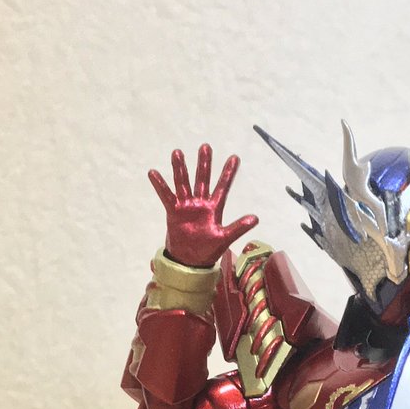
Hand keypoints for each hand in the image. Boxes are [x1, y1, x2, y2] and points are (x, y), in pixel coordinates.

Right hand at [148, 144, 257, 267]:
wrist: (190, 261)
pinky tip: (153, 172)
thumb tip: (256, 218)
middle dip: (204, 164)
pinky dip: (160, 185)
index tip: (235, 157)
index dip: (228, 173)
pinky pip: (166, 196)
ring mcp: (186, 206)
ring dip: (180, 168)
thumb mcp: (225, 238)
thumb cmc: (208, 250)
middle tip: (206, 147)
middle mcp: (200, 203)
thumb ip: (239, 227)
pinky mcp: (174, 211)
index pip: (223, 187)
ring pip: (183, 183)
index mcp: (214, 208)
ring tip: (177, 152)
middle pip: (202, 179)